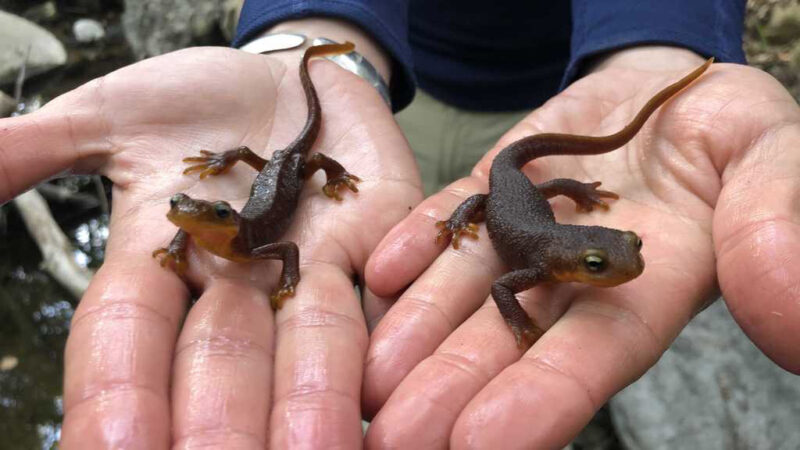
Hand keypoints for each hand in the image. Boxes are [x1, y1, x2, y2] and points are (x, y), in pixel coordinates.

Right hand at [0, 44, 419, 446]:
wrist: (295, 81)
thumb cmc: (199, 101)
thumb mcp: (114, 115)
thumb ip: (40, 146)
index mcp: (167, 266)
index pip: (130, 342)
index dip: (117, 395)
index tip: (110, 449)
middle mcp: (242, 288)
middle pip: (224, 364)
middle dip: (220, 417)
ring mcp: (316, 273)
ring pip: (313, 347)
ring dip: (313, 398)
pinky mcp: (385, 248)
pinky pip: (395, 300)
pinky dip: (397, 340)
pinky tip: (392, 392)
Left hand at [362, 46, 799, 447]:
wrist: (670, 92)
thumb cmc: (733, 132)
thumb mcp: (771, 165)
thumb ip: (774, 229)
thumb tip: (790, 317)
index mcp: (647, 291)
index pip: (593, 355)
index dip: (544, 398)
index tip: (484, 441)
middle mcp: (577, 278)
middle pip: (511, 343)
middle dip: (455, 389)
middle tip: (398, 435)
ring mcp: (529, 235)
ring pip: (468, 291)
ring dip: (419, 332)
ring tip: (371, 374)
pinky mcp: (495, 190)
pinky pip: (454, 218)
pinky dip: (422, 240)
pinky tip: (386, 271)